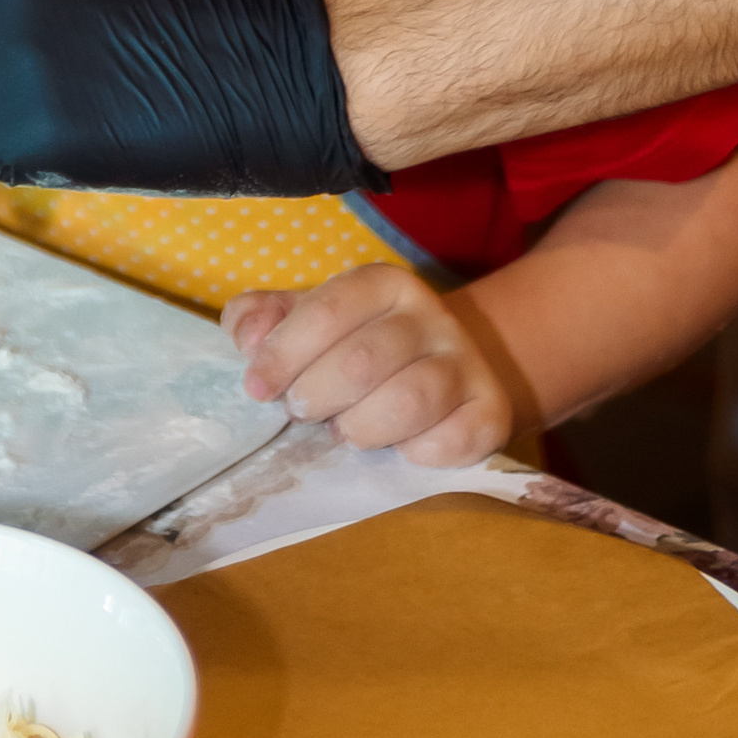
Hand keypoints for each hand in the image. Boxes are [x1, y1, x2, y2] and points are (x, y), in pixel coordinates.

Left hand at [224, 264, 528, 465]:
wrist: (449, 368)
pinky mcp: (490, 412)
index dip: (284, 354)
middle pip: (362, 361)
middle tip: (303, 411)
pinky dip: (413, 454)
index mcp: (383, 284)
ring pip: (407, 403)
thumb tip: (247, 337)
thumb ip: (262, 318)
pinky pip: (448, 443)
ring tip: (344, 430)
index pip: (328, 311)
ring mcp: (466, 363)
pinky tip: (398, 447)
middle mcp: (431, 315)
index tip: (258, 389)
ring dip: (360, 428)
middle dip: (316, 396)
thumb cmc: (360, 345)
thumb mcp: (309, 321)